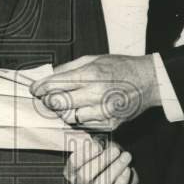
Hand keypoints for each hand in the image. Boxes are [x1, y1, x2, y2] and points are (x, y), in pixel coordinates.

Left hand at [30, 54, 159, 131]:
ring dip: (63, 111)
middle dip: (49, 100)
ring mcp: (103, 112)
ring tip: (67, 102)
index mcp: (91, 74)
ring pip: (69, 117)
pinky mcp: (109, 124)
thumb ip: (69, 68)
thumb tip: (48, 75)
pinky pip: (84, 125)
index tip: (34, 89)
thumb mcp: (94, 59)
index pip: (56, 85)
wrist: (148, 82)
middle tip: (47, 97)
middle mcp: (96, 94)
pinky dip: (79, 118)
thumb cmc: (120, 67)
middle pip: (58, 103)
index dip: (40, 88)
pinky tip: (83, 109)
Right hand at [64, 136, 139, 183]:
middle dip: (103, 161)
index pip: (73, 163)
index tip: (100, 145)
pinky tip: (127, 171)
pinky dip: (121, 182)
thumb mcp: (98, 148)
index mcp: (72, 172)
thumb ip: (93, 143)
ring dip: (115, 169)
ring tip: (125, 157)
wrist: (122, 176)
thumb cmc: (107, 160)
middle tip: (116, 150)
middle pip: (85, 175)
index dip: (86, 153)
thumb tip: (94, 142)